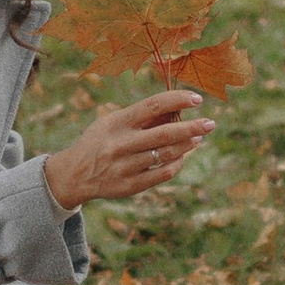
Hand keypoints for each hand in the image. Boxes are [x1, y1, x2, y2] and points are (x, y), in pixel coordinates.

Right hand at [44, 87, 211, 212]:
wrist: (74, 174)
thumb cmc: (100, 141)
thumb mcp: (112, 122)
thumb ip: (142, 118)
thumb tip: (176, 110)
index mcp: (117, 122)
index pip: (153, 105)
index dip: (177, 100)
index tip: (196, 99)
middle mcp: (121, 144)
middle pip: (165, 133)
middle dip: (192, 127)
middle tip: (210, 123)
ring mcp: (126, 166)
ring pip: (166, 154)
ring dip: (187, 145)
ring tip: (198, 138)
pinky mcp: (130, 186)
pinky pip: (162, 174)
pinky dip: (176, 164)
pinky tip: (181, 156)